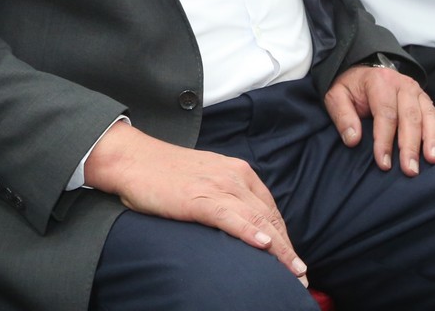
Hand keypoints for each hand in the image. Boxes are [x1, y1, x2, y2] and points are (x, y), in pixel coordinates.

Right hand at [83, 121, 308, 283]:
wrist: (133, 160)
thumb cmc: (164, 174)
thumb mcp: (204, 181)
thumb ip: (224, 198)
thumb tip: (239, 226)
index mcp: (237, 172)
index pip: (269, 210)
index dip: (284, 238)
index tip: (294, 261)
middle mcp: (234, 176)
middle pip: (269, 218)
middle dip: (288, 249)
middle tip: (302, 275)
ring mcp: (218, 186)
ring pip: (257, 220)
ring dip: (280, 249)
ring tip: (294, 271)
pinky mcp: (199, 197)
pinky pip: (231, 217)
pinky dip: (250, 232)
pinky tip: (265, 246)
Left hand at [323, 63, 434, 176]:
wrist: (363, 72)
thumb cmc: (351, 88)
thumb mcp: (336, 95)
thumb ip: (342, 115)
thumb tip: (353, 139)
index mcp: (380, 82)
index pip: (385, 114)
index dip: (385, 140)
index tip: (384, 163)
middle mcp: (403, 85)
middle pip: (410, 117)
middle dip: (410, 146)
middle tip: (410, 170)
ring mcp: (418, 92)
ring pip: (428, 116)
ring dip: (432, 139)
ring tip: (433, 160)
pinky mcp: (426, 100)